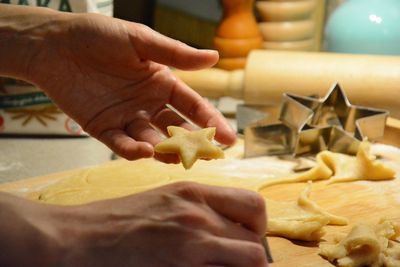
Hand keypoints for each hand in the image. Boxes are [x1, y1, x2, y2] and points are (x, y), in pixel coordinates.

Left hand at [24, 12, 235, 160]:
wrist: (54, 45)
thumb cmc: (98, 35)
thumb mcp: (140, 40)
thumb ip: (175, 54)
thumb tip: (214, 57)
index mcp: (161, 83)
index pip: (192, 106)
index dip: (211, 121)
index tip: (228, 138)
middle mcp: (148, 104)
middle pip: (177, 129)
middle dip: (193, 143)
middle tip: (208, 155)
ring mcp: (127, 119)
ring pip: (152, 140)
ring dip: (165, 151)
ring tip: (178, 157)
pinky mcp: (103, 129)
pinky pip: (121, 144)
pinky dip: (133, 151)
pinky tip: (145, 153)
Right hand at [52, 182, 267, 266]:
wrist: (84, 237)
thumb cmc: (121, 219)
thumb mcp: (166, 199)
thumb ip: (200, 210)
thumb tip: (228, 227)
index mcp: (195, 193)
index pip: (255, 205)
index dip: (257, 226)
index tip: (244, 237)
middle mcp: (200, 216)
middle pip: (255, 242)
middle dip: (248, 254)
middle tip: (230, 260)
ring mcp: (192, 245)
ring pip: (251, 261)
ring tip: (218, 266)